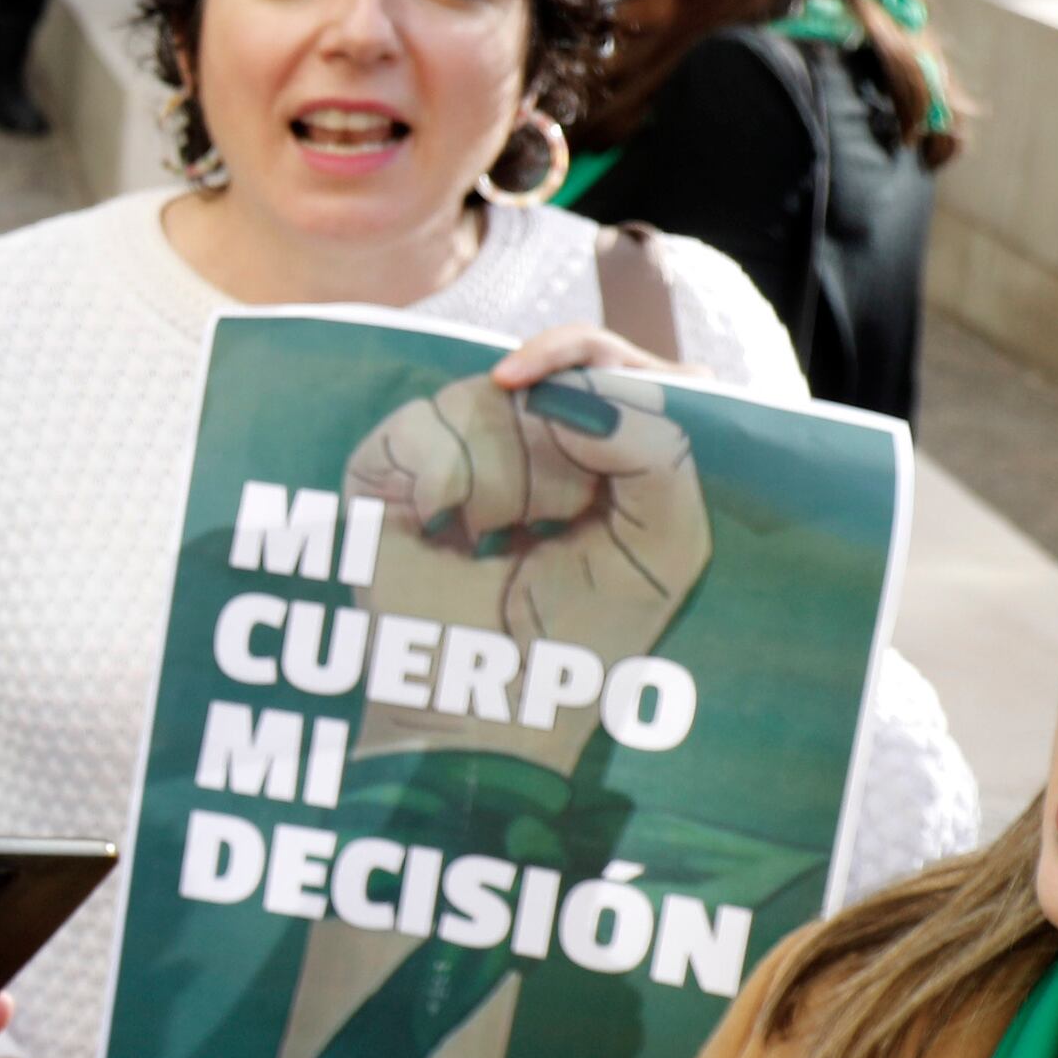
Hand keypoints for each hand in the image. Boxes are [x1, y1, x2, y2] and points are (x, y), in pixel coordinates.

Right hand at [340, 355, 708, 769]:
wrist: (490, 703)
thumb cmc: (586, 637)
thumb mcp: (669, 544)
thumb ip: (658, 452)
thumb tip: (573, 400)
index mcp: (600, 444)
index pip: (596, 355)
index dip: (574, 355)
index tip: (554, 389)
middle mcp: (527, 434)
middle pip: (538, 381)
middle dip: (553, 459)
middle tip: (549, 527)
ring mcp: (453, 448)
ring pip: (474, 403)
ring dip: (498, 483)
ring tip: (492, 542)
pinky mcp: (389, 469)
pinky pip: (413, 427)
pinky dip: (436, 480)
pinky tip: (440, 530)